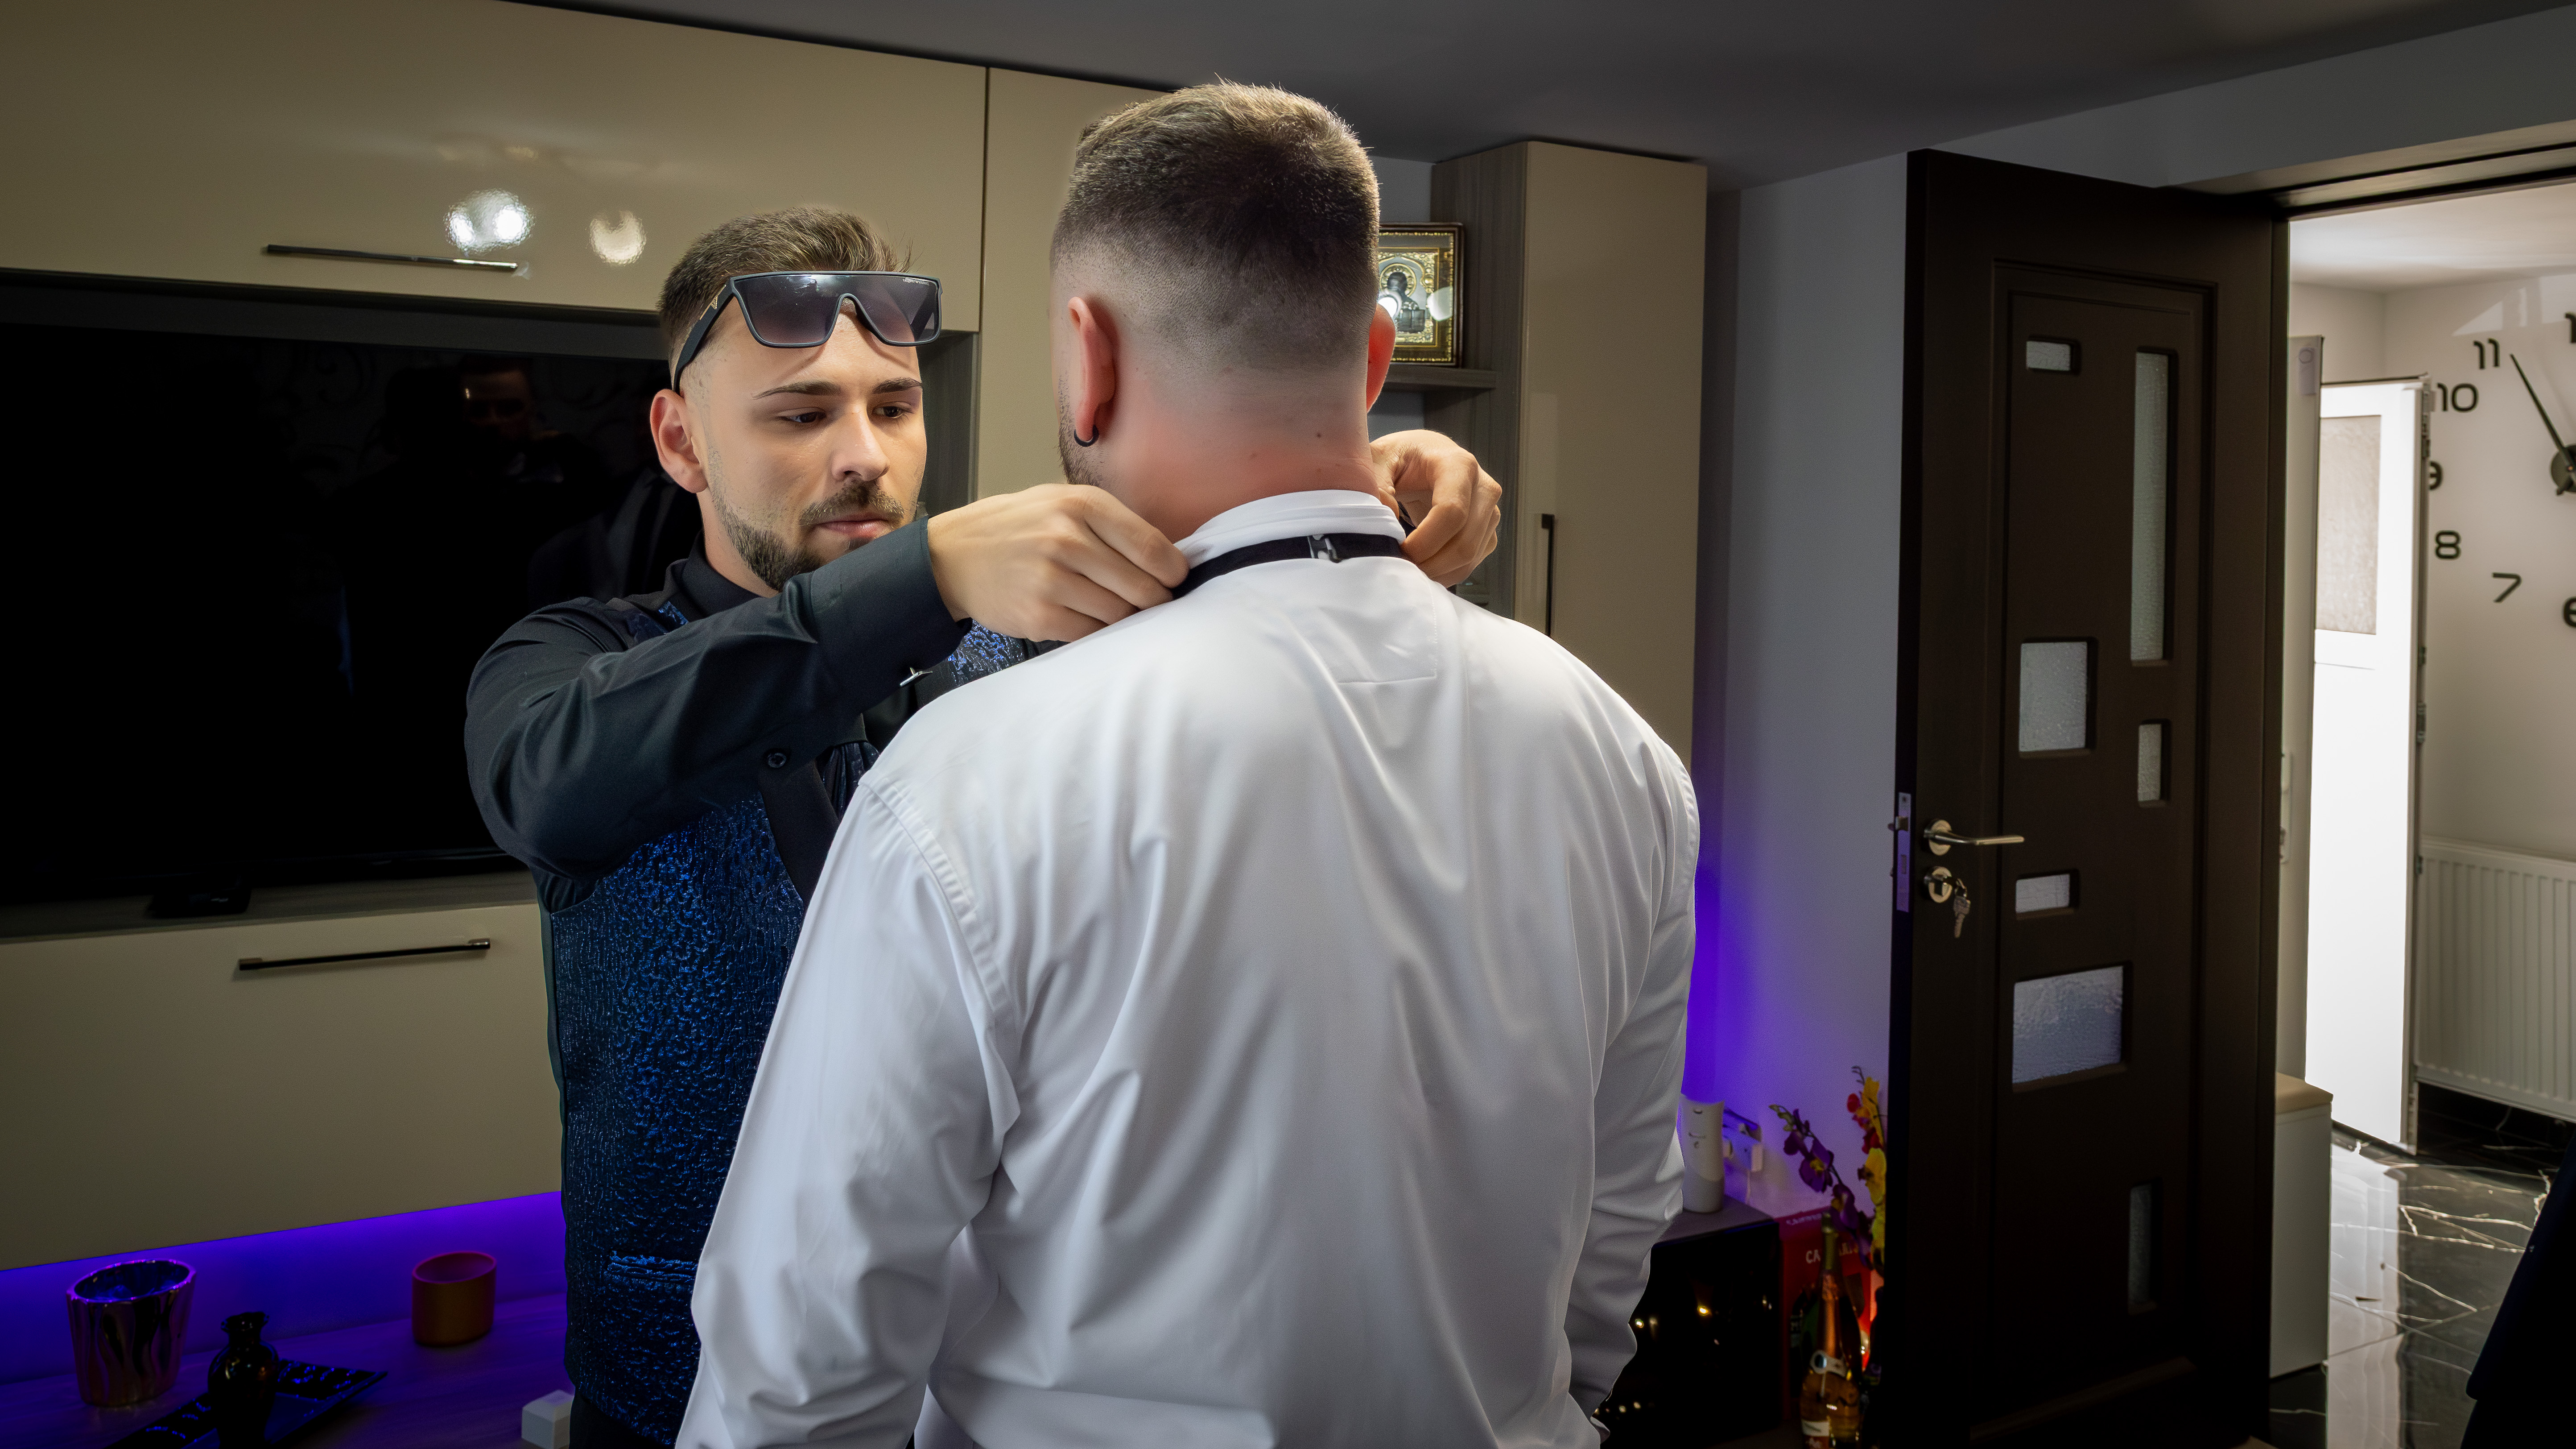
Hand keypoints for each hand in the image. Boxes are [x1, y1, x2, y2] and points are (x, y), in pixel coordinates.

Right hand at [924, 485, 1186, 641]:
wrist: (954, 555)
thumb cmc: (1019, 528)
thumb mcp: (1062, 502)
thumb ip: (1111, 524)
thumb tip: (1167, 560)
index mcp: (1082, 505)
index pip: (1152, 547)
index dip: (1173, 571)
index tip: (1174, 579)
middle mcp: (1067, 539)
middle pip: (1143, 587)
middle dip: (1154, 600)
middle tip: (1150, 601)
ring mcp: (1052, 580)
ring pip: (1120, 614)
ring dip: (1125, 618)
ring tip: (1114, 608)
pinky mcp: (1039, 615)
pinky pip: (1091, 634)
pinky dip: (1097, 632)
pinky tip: (1086, 618)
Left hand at [1369, 430, 1502, 587]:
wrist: (1424, 456)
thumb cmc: (1402, 457)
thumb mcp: (1378, 458)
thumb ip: (1375, 485)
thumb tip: (1388, 517)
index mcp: (1458, 464)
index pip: (1451, 512)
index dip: (1425, 541)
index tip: (1399, 550)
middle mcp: (1483, 487)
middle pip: (1464, 542)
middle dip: (1430, 563)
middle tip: (1400, 566)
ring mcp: (1490, 510)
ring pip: (1470, 557)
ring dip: (1437, 572)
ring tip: (1408, 568)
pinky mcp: (1487, 530)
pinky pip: (1472, 562)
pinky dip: (1446, 572)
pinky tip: (1423, 566)